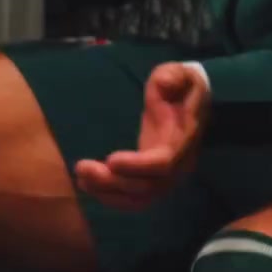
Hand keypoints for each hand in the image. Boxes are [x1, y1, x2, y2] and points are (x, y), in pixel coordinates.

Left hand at [75, 62, 210, 209]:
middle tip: (81, 168)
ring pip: (138, 199)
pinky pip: (133, 199)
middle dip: (113, 182)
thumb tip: (164, 83)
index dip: (138, 166)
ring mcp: (167, 178)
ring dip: (107, 193)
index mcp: (185, 140)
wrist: (191, 103)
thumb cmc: (181, 86)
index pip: (164, 164)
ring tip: (80, 178)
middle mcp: (179, 166)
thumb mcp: (179, 72)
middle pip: (146, 187)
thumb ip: (172, 76)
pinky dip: (110, 197)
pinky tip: (87, 185)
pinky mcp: (154, 180)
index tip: (110, 159)